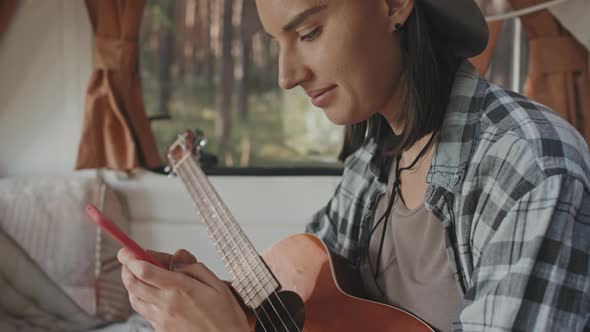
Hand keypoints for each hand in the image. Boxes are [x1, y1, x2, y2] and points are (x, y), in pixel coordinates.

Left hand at [118, 248, 248, 331]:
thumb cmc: (225, 316)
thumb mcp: (216, 284)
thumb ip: (194, 269)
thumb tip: (176, 263)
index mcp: (180, 289)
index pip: (145, 271)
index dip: (131, 258)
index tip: (128, 250)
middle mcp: (167, 304)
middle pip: (133, 284)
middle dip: (126, 268)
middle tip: (128, 260)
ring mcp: (162, 319)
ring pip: (134, 298)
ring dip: (131, 284)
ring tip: (137, 275)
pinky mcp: (161, 329)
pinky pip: (143, 312)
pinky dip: (140, 298)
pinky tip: (149, 293)